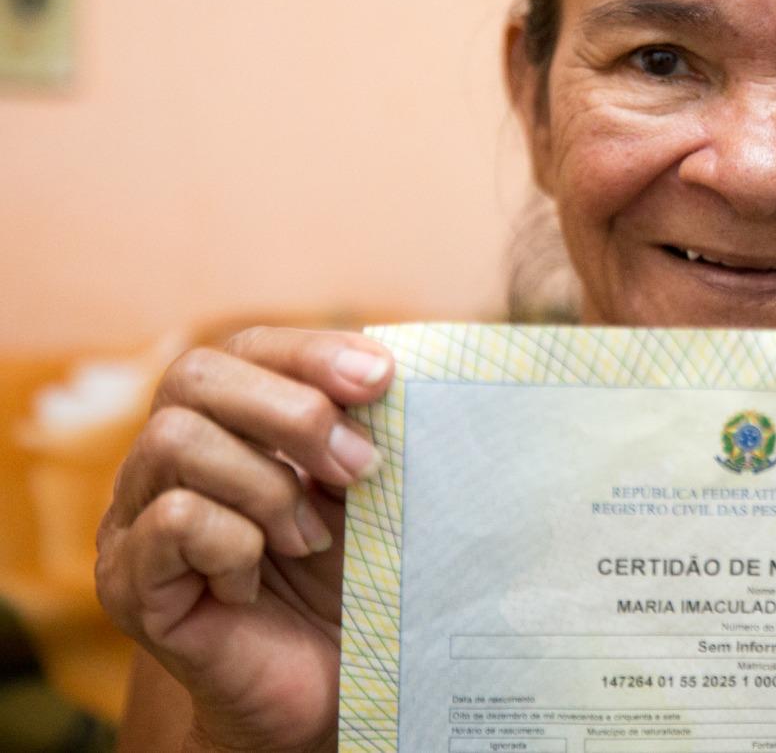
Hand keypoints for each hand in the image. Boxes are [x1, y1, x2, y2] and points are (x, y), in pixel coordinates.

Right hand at [95, 327, 392, 752]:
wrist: (326, 685)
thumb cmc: (348, 579)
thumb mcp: (364, 491)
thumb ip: (363, 429)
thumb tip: (390, 370)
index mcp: (222, 424)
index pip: (244, 346)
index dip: (311, 351)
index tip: (383, 378)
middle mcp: (163, 461)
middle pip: (194, 375)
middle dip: (291, 411)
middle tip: (360, 469)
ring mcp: (134, 520)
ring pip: (176, 440)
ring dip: (268, 486)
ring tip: (310, 539)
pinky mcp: (129, 584)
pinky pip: (173, 520)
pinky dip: (237, 543)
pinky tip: (258, 582)